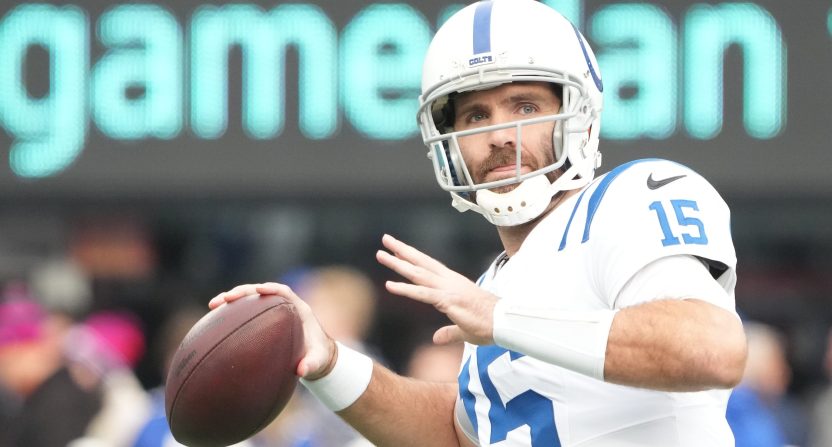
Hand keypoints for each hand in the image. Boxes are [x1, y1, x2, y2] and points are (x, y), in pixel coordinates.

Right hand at [208, 283, 336, 379]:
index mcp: (299, 310)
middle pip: (260, 292)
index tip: (259, 290)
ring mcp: (272, 312)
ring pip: (250, 300)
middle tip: (225, 298)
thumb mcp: (318, 362)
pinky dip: (231, 314)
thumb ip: (311, 364)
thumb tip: (301, 371)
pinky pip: (246, 313)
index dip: (271, 289)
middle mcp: (284, 307)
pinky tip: (214, 321)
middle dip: (242, 292)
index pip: (284, 292)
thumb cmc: (318, 357)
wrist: (316, 358)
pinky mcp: (263, 320)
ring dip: (232, 300)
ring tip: (213, 305)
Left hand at [376, 234, 497, 345]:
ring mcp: (448, 289)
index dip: (413, 258)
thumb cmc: (488, 324)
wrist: (505, 323)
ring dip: (398, 264)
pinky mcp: (449, 300)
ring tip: (380, 254)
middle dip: (402, 251)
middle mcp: (449, 281)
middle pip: (421, 263)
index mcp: (453, 284)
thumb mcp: (464, 329)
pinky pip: (422, 294)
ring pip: (418, 274)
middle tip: (385, 239)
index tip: (398, 250)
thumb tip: (437, 338)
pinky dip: (405, 289)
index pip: (429, 267)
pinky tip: (390, 285)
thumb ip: (448, 333)